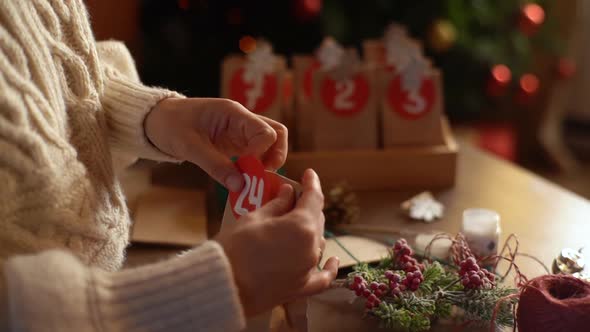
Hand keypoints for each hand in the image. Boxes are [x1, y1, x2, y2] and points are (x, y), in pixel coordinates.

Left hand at [145, 97, 287, 191]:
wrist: (157, 119)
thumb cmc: (170, 125)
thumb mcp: (189, 146)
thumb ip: (215, 165)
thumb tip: (240, 186)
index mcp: (233, 113)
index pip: (266, 131)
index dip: (261, 153)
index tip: (246, 169)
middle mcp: (242, 119)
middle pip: (277, 133)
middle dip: (275, 156)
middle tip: (261, 176)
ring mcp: (241, 130)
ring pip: (271, 143)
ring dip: (268, 161)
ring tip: (253, 179)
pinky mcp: (236, 142)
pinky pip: (256, 153)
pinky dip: (255, 167)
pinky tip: (244, 180)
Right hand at [215, 169, 338, 316]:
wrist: (224, 286)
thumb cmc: (234, 248)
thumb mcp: (254, 218)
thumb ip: (277, 205)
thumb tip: (288, 193)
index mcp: (301, 226)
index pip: (314, 198)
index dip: (312, 183)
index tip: (309, 174)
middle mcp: (311, 247)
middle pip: (317, 220)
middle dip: (308, 206)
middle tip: (294, 197)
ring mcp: (308, 269)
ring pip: (318, 242)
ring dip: (311, 230)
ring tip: (298, 223)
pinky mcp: (301, 287)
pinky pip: (323, 277)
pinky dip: (329, 267)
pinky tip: (333, 259)